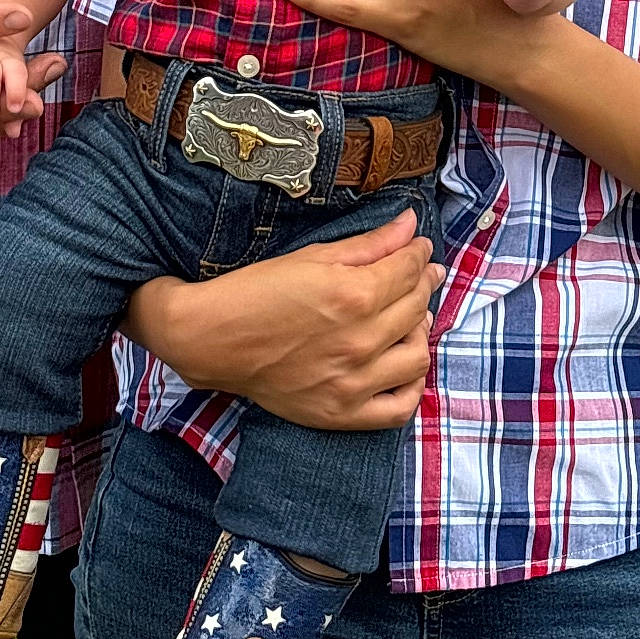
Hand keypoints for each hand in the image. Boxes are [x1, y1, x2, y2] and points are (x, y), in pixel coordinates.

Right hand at [126, 210, 442, 430]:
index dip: (421, 254)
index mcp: (354, 295)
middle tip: (419, 275)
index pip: (409, 271)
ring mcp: (354, 382)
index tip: (421, 249)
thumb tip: (411, 224)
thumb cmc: (260, 290)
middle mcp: (361, 341)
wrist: (216, 338)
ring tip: (408, 318)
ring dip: (419, 332)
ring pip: (417, 356)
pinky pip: (400, 408)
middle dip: (424, 284)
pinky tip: (402, 365)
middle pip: (416, 308)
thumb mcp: (314, 256)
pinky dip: (411, 387)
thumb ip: (370, 243)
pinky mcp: (343, 413)